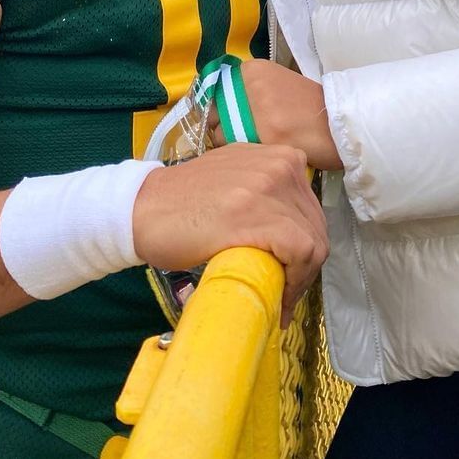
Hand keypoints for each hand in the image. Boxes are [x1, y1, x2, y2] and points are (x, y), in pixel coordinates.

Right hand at [132, 144, 327, 327]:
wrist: (142, 209)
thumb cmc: (183, 203)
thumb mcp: (235, 179)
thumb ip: (265, 190)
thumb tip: (287, 229)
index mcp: (277, 155)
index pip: (311, 208)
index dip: (306, 246)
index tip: (291, 273)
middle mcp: (279, 165)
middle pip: (315, 226)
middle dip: (306, 266)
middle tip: (285, 293)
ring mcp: (269, 187)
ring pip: (313, 242)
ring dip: (301, 280)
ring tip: (280, 300)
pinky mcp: (258, 216)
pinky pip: (300, 252)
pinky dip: (295, 284)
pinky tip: (279, 303)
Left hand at [211, 61, 341, 172]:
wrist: (340, 123)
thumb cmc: (308, 107)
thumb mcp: (275, 85)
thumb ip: (247, 92)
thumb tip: (219, 111)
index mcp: (252, 70)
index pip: (214, 96)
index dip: (219, 114)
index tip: (231, 124)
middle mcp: (250, 85)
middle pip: (214, 117)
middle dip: (224, 131)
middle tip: (243, 142)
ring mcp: (256, 110)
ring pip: (221, 137)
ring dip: (232, 148)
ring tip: (253, 151)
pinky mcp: (265, 136)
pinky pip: (239, 153)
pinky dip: (245, 160)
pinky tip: (262, 158)